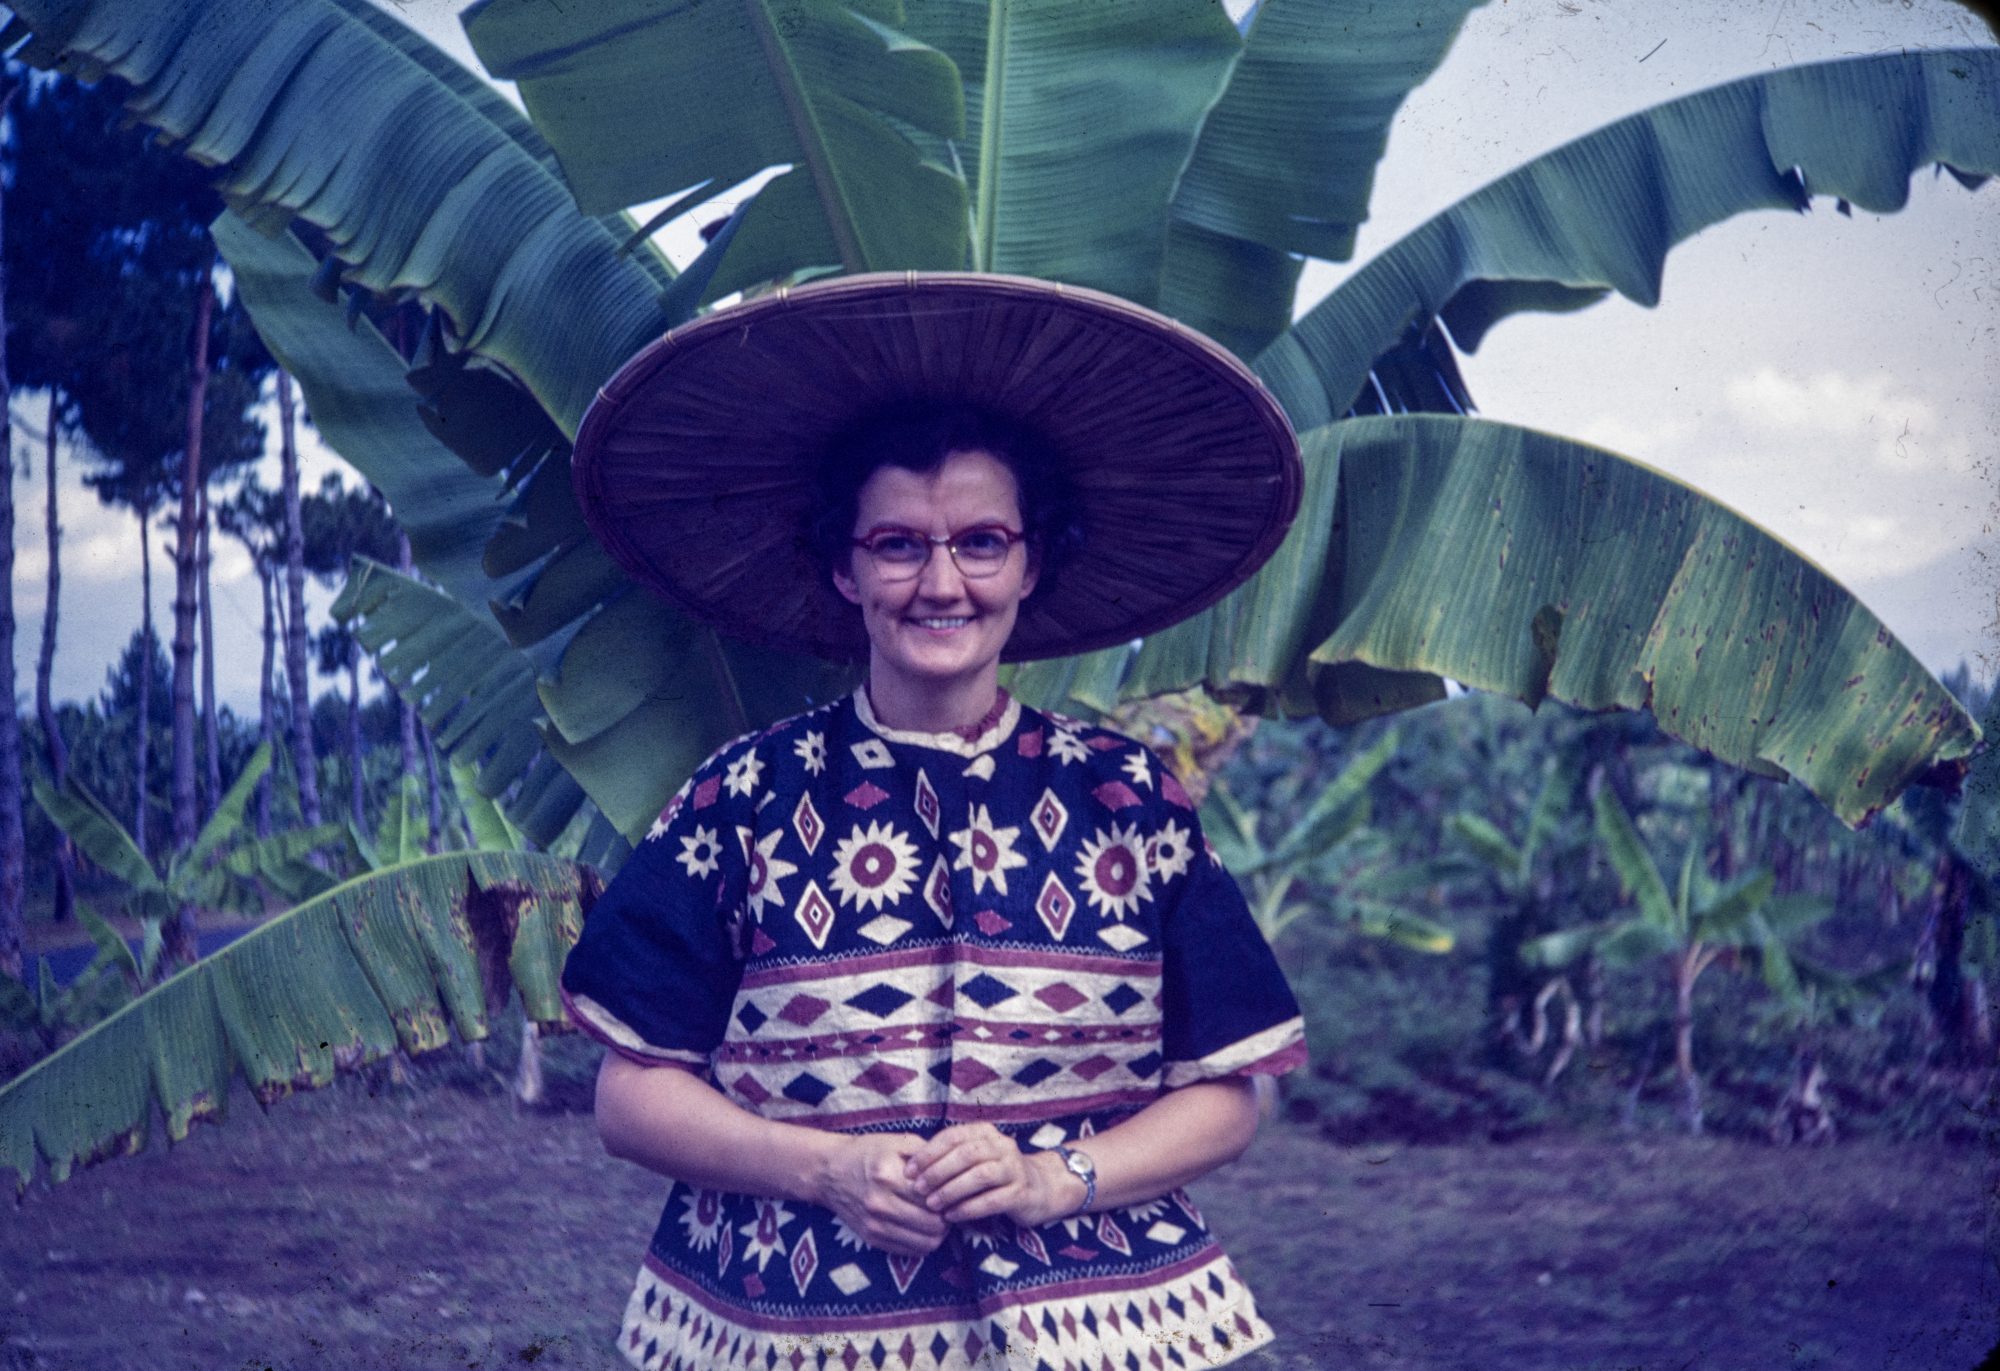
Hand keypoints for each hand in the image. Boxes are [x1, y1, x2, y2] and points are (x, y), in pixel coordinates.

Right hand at [813, 1133, 949, 1255]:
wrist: (828, 1172)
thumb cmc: (866, 1153)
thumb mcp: (896, 1142)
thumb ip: (926, 1153)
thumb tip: (954, 1170)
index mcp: (888, 1176)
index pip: (934, 1197)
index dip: (950, 1196)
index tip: (953, 1190)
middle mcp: (880, 1203)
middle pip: (933, 1224)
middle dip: (947, 1217)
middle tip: (949, 1206)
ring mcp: (874, 1224)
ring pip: (925, 1243)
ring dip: (938, 1233)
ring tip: (937, 1218)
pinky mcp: (871, 1239)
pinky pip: (909, 1252)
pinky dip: (922, 1243)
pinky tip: (922, 1227)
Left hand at [903, 1123, 1079, 1226]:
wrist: (1040, 1188)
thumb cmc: (994, 1174)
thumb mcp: (973, 1158)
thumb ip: (947, 1157)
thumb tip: (908, 1164)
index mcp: (985, 1133)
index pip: (952, 1137)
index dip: (929, 1153)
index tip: (909, 1171)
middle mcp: (1002, 1145)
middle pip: (965, 1154)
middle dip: (938, 1172)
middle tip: (918, 1189)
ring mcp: (1014, 1168)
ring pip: (979, 1176)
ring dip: (952, 1190)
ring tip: (933, 1204)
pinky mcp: (1022, 1193)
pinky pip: (992, 1200)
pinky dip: (969, 1208)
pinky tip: (952, 1216)